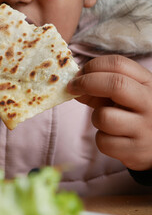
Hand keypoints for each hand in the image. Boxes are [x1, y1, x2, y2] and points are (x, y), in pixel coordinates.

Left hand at [67, 55, 151, 170]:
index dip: (92, 66)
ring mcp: (145, 127)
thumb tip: (72, 86)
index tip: (78, 73)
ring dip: (95, 118)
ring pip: (103, 116)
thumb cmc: (133, 116)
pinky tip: (114, 139)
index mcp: (148, 83)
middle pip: (115, 84)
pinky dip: (102, 140)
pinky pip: (103, 141)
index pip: (119, 64)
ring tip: (107, 122)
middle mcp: (150, 103)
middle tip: (72, 87)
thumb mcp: (122, 97)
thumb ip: (98, 89)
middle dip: (86, 83)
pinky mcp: (136, 150)